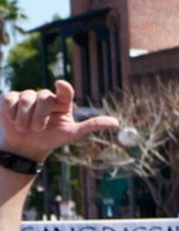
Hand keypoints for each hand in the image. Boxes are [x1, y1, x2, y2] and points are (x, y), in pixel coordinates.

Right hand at [1, 80, 120, 165]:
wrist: (26, 147)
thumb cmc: (51, 139)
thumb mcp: (72, 134)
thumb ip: (92, 126)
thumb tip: (116, 123)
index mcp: (62, 103)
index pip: (65, 91)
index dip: (63, 87)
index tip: (60, 84)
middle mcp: (46, 97)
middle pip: (44, 97)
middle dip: (40, 116)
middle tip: (37, 129)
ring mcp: (28, 96)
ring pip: (26, 98)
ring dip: (24, 117)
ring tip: (25, 128)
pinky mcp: (10, 98)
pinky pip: (9, 99)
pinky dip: (10, 112)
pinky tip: (13, 120)